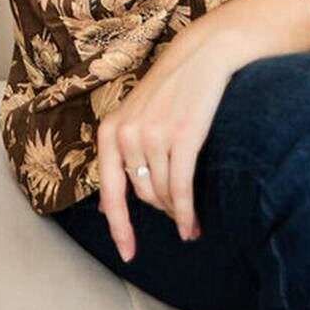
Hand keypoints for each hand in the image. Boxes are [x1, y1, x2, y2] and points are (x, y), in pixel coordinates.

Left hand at [95, 26, 234, 261]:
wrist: (203, 55)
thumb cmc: (170, 89)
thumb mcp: (135, 117)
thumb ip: (121, 156)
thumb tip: (106, 208)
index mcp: (111, 131)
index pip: (109, 191)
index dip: (119, 227)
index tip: (128, 254)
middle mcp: (127, 134)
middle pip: (143, 196)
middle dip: (162, 212)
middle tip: (179, 219)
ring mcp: (153, 135)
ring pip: (164, 195)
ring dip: (177, 214)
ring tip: (191, 221)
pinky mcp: (182, 137)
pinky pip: (181, 189)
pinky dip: (187, 214)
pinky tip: (194, 226)